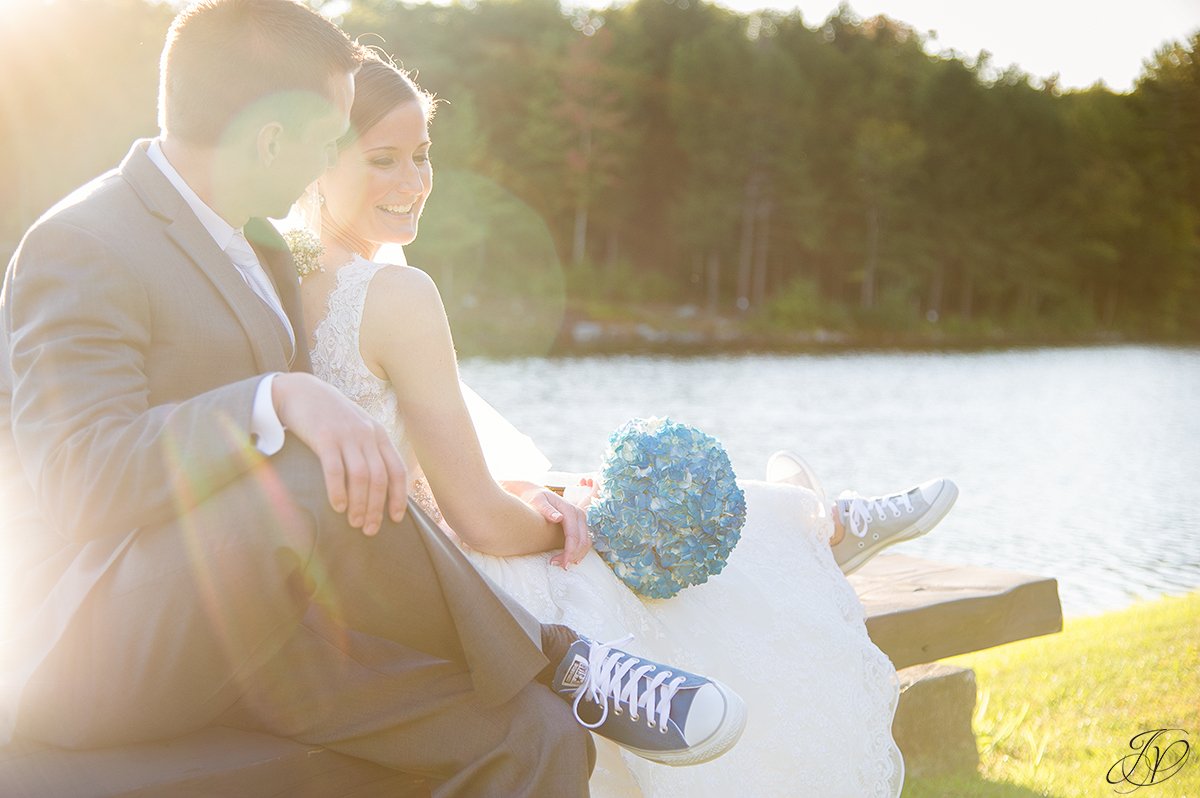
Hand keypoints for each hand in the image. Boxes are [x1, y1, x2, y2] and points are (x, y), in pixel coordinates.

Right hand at [272, 373, 407, 534]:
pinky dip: (338, 491)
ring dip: (359, 504)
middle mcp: (366, 434)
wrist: (300, 391)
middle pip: (379, 478)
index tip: (396, 518)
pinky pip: (335, 469)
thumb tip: (375, 485)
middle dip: (376, 507)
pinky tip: (337, 507)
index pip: (396, 470)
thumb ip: (367, 449)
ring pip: (360, 476)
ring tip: (354, 523)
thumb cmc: (329, 416)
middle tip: (369, 529)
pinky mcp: (324, 436)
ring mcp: (346, 435)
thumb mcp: (356, 427)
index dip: (398, 496)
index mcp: (378, 434)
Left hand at [515, 485, 592, 568]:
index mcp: (570, 510)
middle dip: (573, 555)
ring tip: (562, 564)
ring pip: (586, 542)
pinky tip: (569, 558)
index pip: (574, 535)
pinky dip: (579, 551)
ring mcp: (581, 520)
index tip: (563, 563)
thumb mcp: (538, 501)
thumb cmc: (536, 499)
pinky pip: (584, 540)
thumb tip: (559, 518)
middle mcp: (579, 514)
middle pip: (583, 541)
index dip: (570, 551)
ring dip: (577, 555)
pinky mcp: (580, 524)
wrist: (538, 494)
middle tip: (560, 566)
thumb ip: (547, 509)